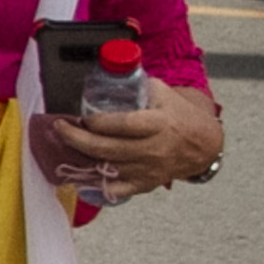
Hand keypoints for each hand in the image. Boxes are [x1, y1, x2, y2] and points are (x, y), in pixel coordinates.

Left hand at [33, 82, 221, 202]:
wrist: (204, 145)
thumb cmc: (180, 116)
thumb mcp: (163, 93)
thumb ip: (136, 85)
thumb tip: (107, 74)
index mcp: (158, 124)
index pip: (121, 125)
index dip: (96, 122)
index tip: (81, 117)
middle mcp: (152, 149)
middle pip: (105, 148)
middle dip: (75, 138)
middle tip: (59, 128)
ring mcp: (147, 170)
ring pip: (104, 169)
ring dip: (79, 159)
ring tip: (64, 146)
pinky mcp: (144, 184)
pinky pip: (113, 189)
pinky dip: (93, 184)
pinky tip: (78, 174)